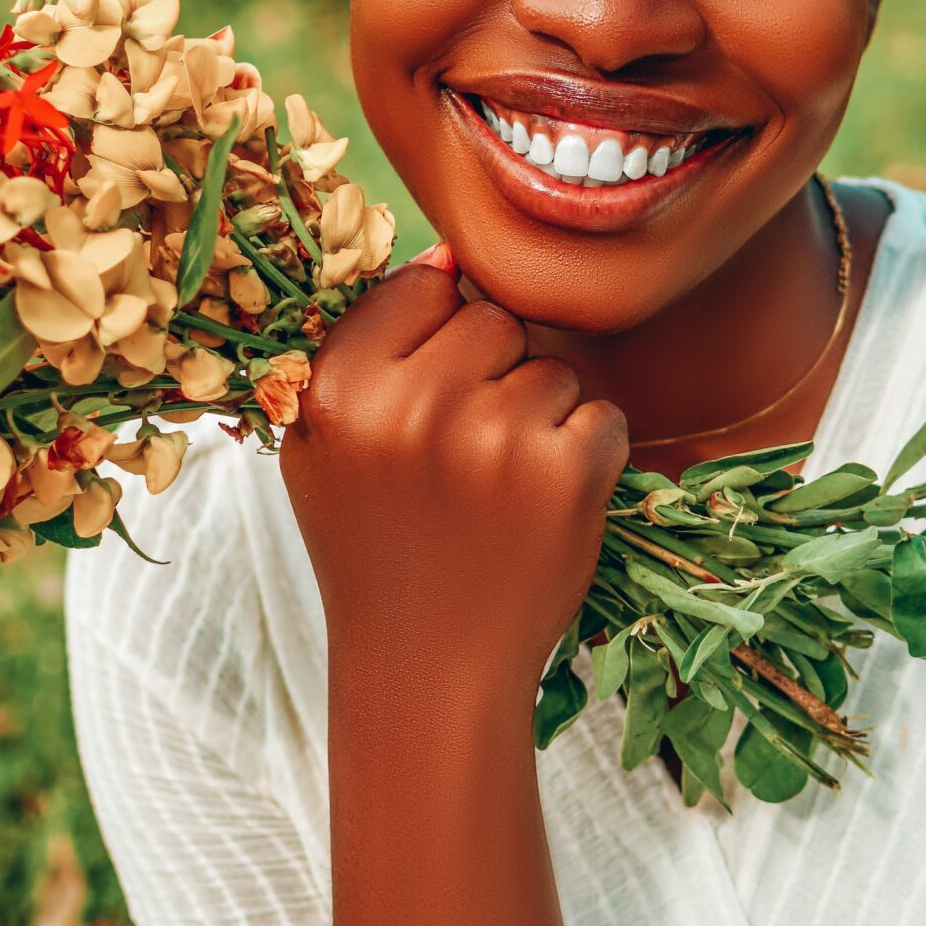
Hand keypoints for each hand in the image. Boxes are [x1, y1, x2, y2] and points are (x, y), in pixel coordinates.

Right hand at [280, 258, 627, 704]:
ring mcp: (494, 438)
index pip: (420, 286)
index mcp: (340, 389)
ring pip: (552, 367)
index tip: (424, 403)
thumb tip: (446, 255)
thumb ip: (365, 349)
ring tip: (496, 492)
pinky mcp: (567, 474)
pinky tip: (540, 510)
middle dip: (491, 375)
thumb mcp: (324, 449)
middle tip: (462, 459)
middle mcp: (412, 405)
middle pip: (491, 318)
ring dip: (541, 420)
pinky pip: (602, 415)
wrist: (428, 669)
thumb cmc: (376, 547)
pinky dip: (587, 458)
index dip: (433, 342)